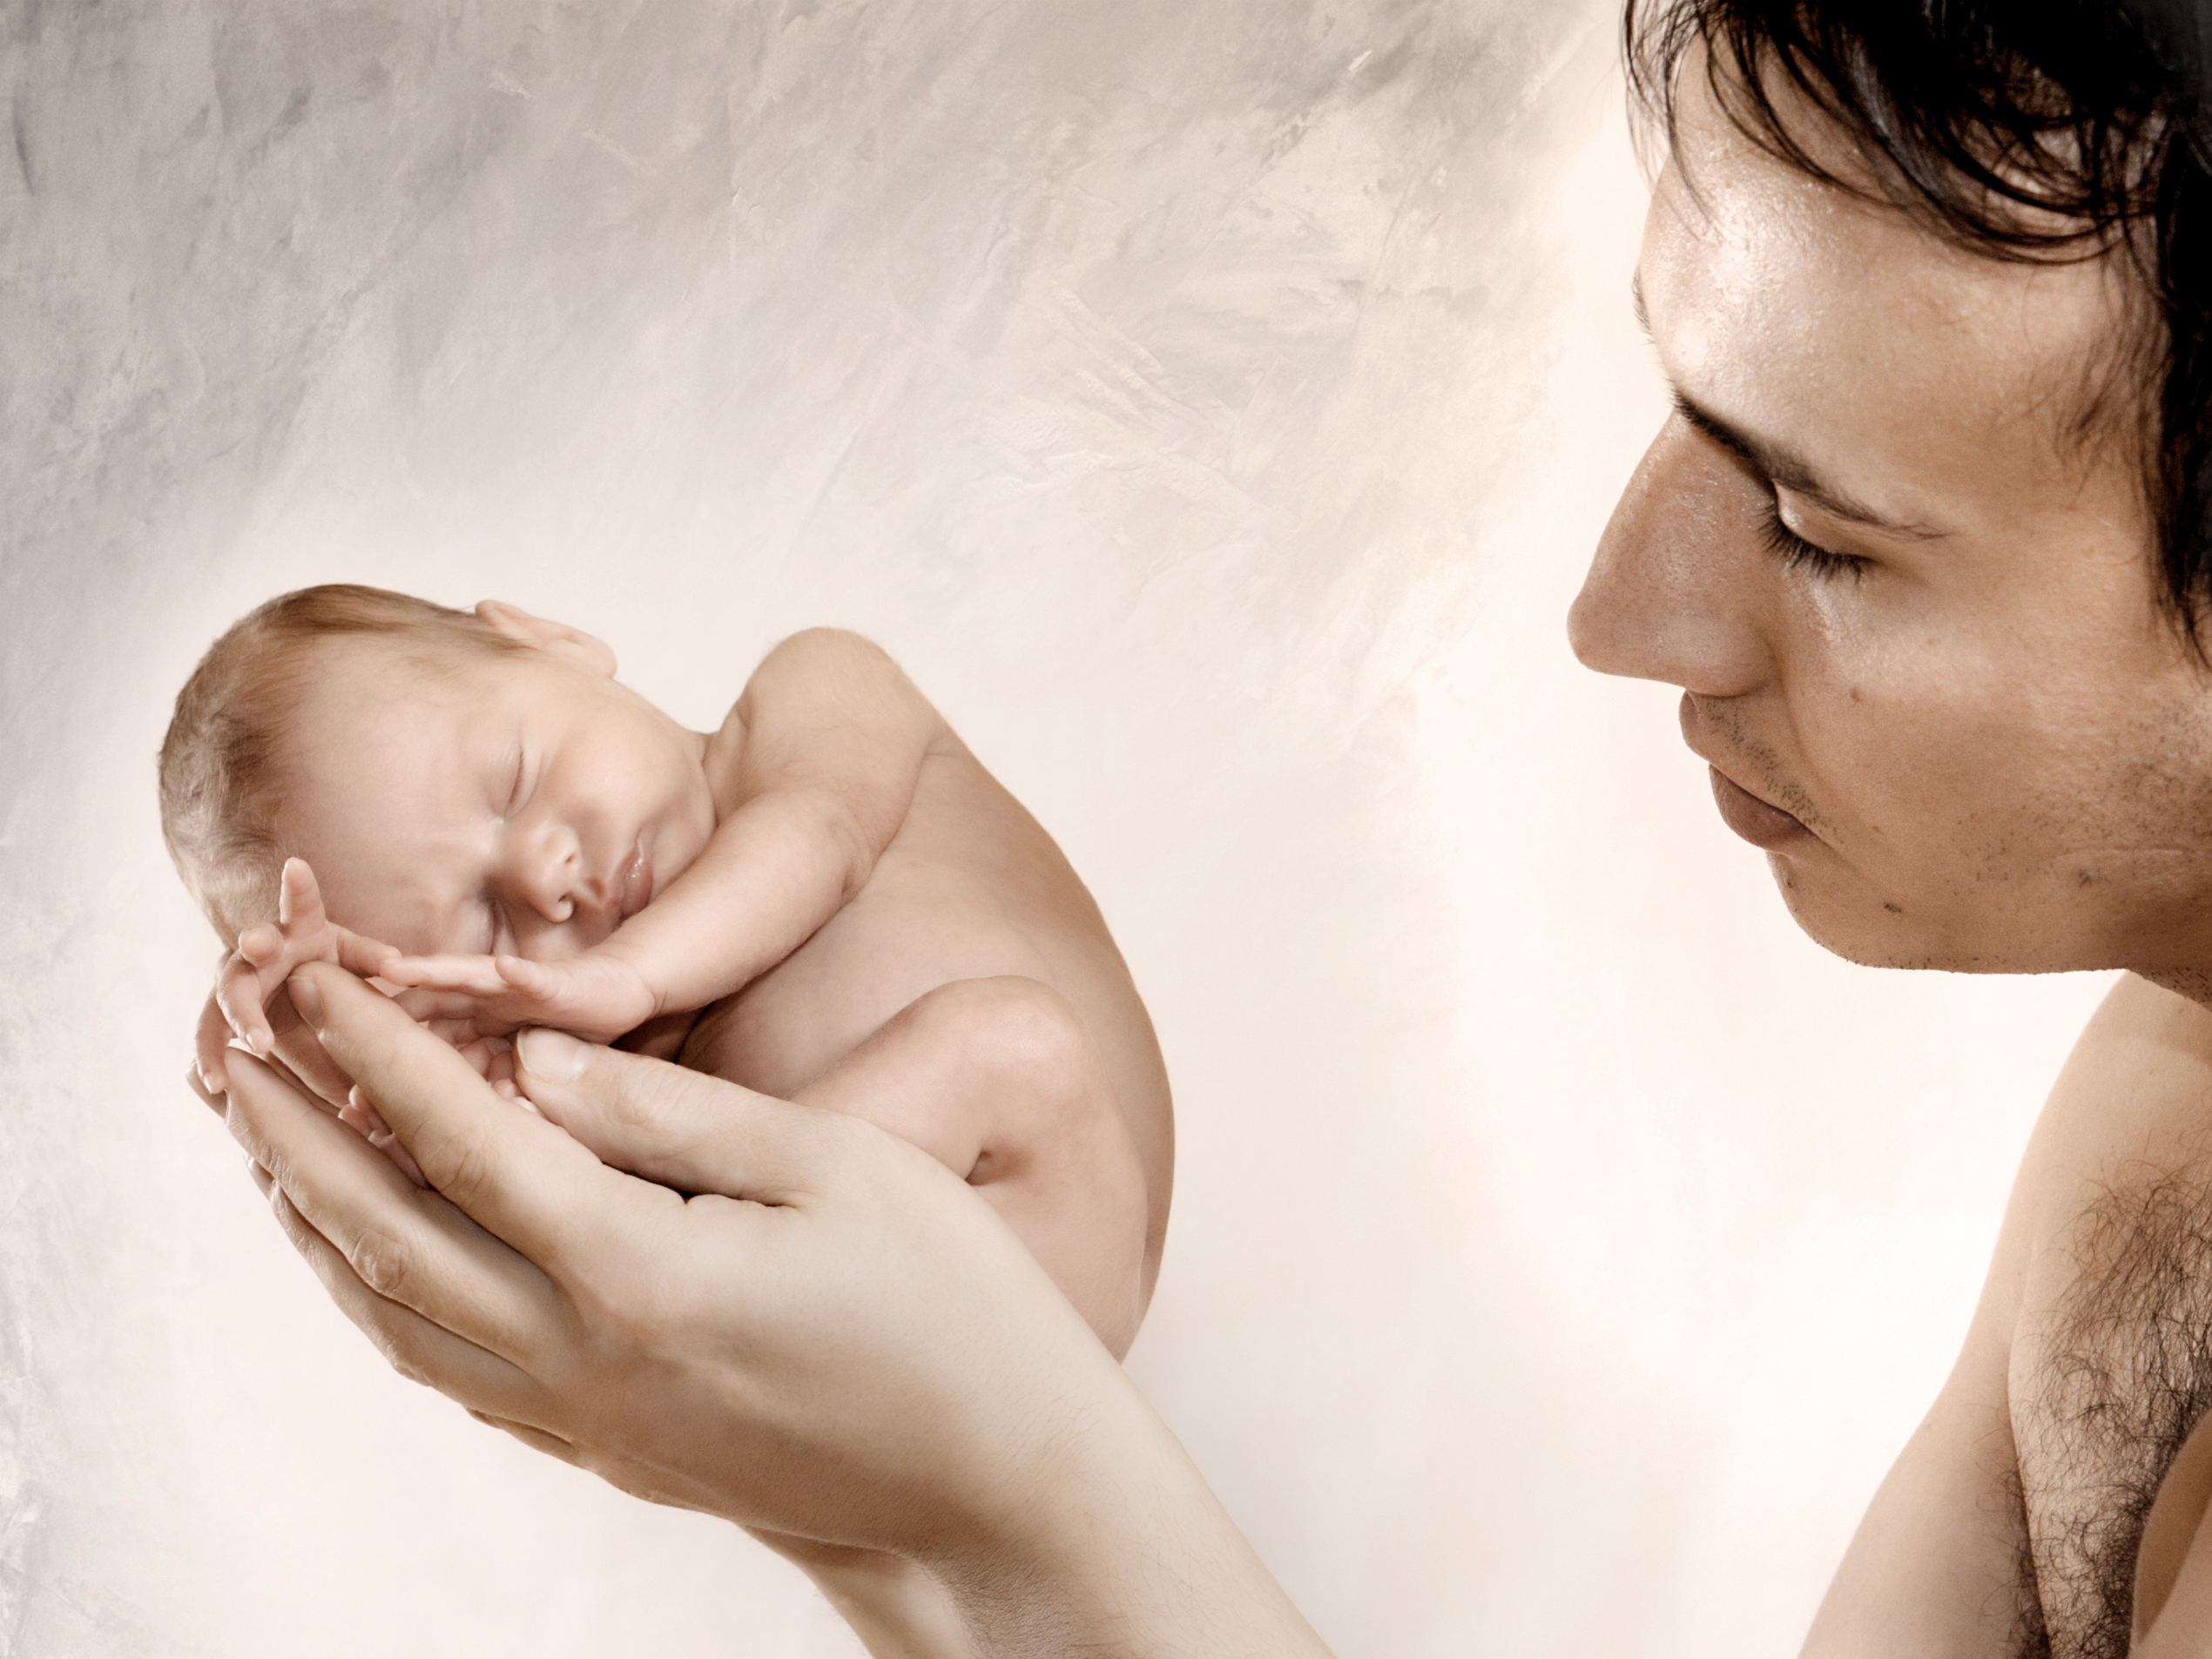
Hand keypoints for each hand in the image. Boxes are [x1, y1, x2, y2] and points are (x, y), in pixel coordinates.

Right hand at [200, 858, 400, 1092]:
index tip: (297, 865)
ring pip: (227, 996)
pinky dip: (213, 1057)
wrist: (300, 994)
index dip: (299, 885)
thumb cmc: (331, 966)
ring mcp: (237, 978)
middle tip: (256, 944)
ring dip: (237, 1019)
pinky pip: (212, 1035)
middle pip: (253, 945)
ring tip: (258, 1045)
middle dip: (254, 944)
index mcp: (299, 928)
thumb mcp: (355, 960)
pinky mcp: (222, 1012)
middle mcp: (261, 948)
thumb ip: (372, 959)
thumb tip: (397, 964)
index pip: (301, 903)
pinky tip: (216, 1083)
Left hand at [214, 961, 1324, 1655]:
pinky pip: (452, 1370)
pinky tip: (383, 1264)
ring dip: (319, 1227)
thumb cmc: (950, 1316)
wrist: (994, 1496)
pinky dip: (387, 1301)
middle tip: (228, 1051)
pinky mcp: (610, 1454)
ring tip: (271, 1150)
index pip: (461, 1138)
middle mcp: (581, 1359)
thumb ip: (674, 1114)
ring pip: (399, 1318)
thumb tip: (541, 1067)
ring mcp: (587, 1420)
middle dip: (296, 1138)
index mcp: (635, 1272)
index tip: (307, 977)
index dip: (374, 1051)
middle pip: (386, 1238)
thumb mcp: (838, 1167)